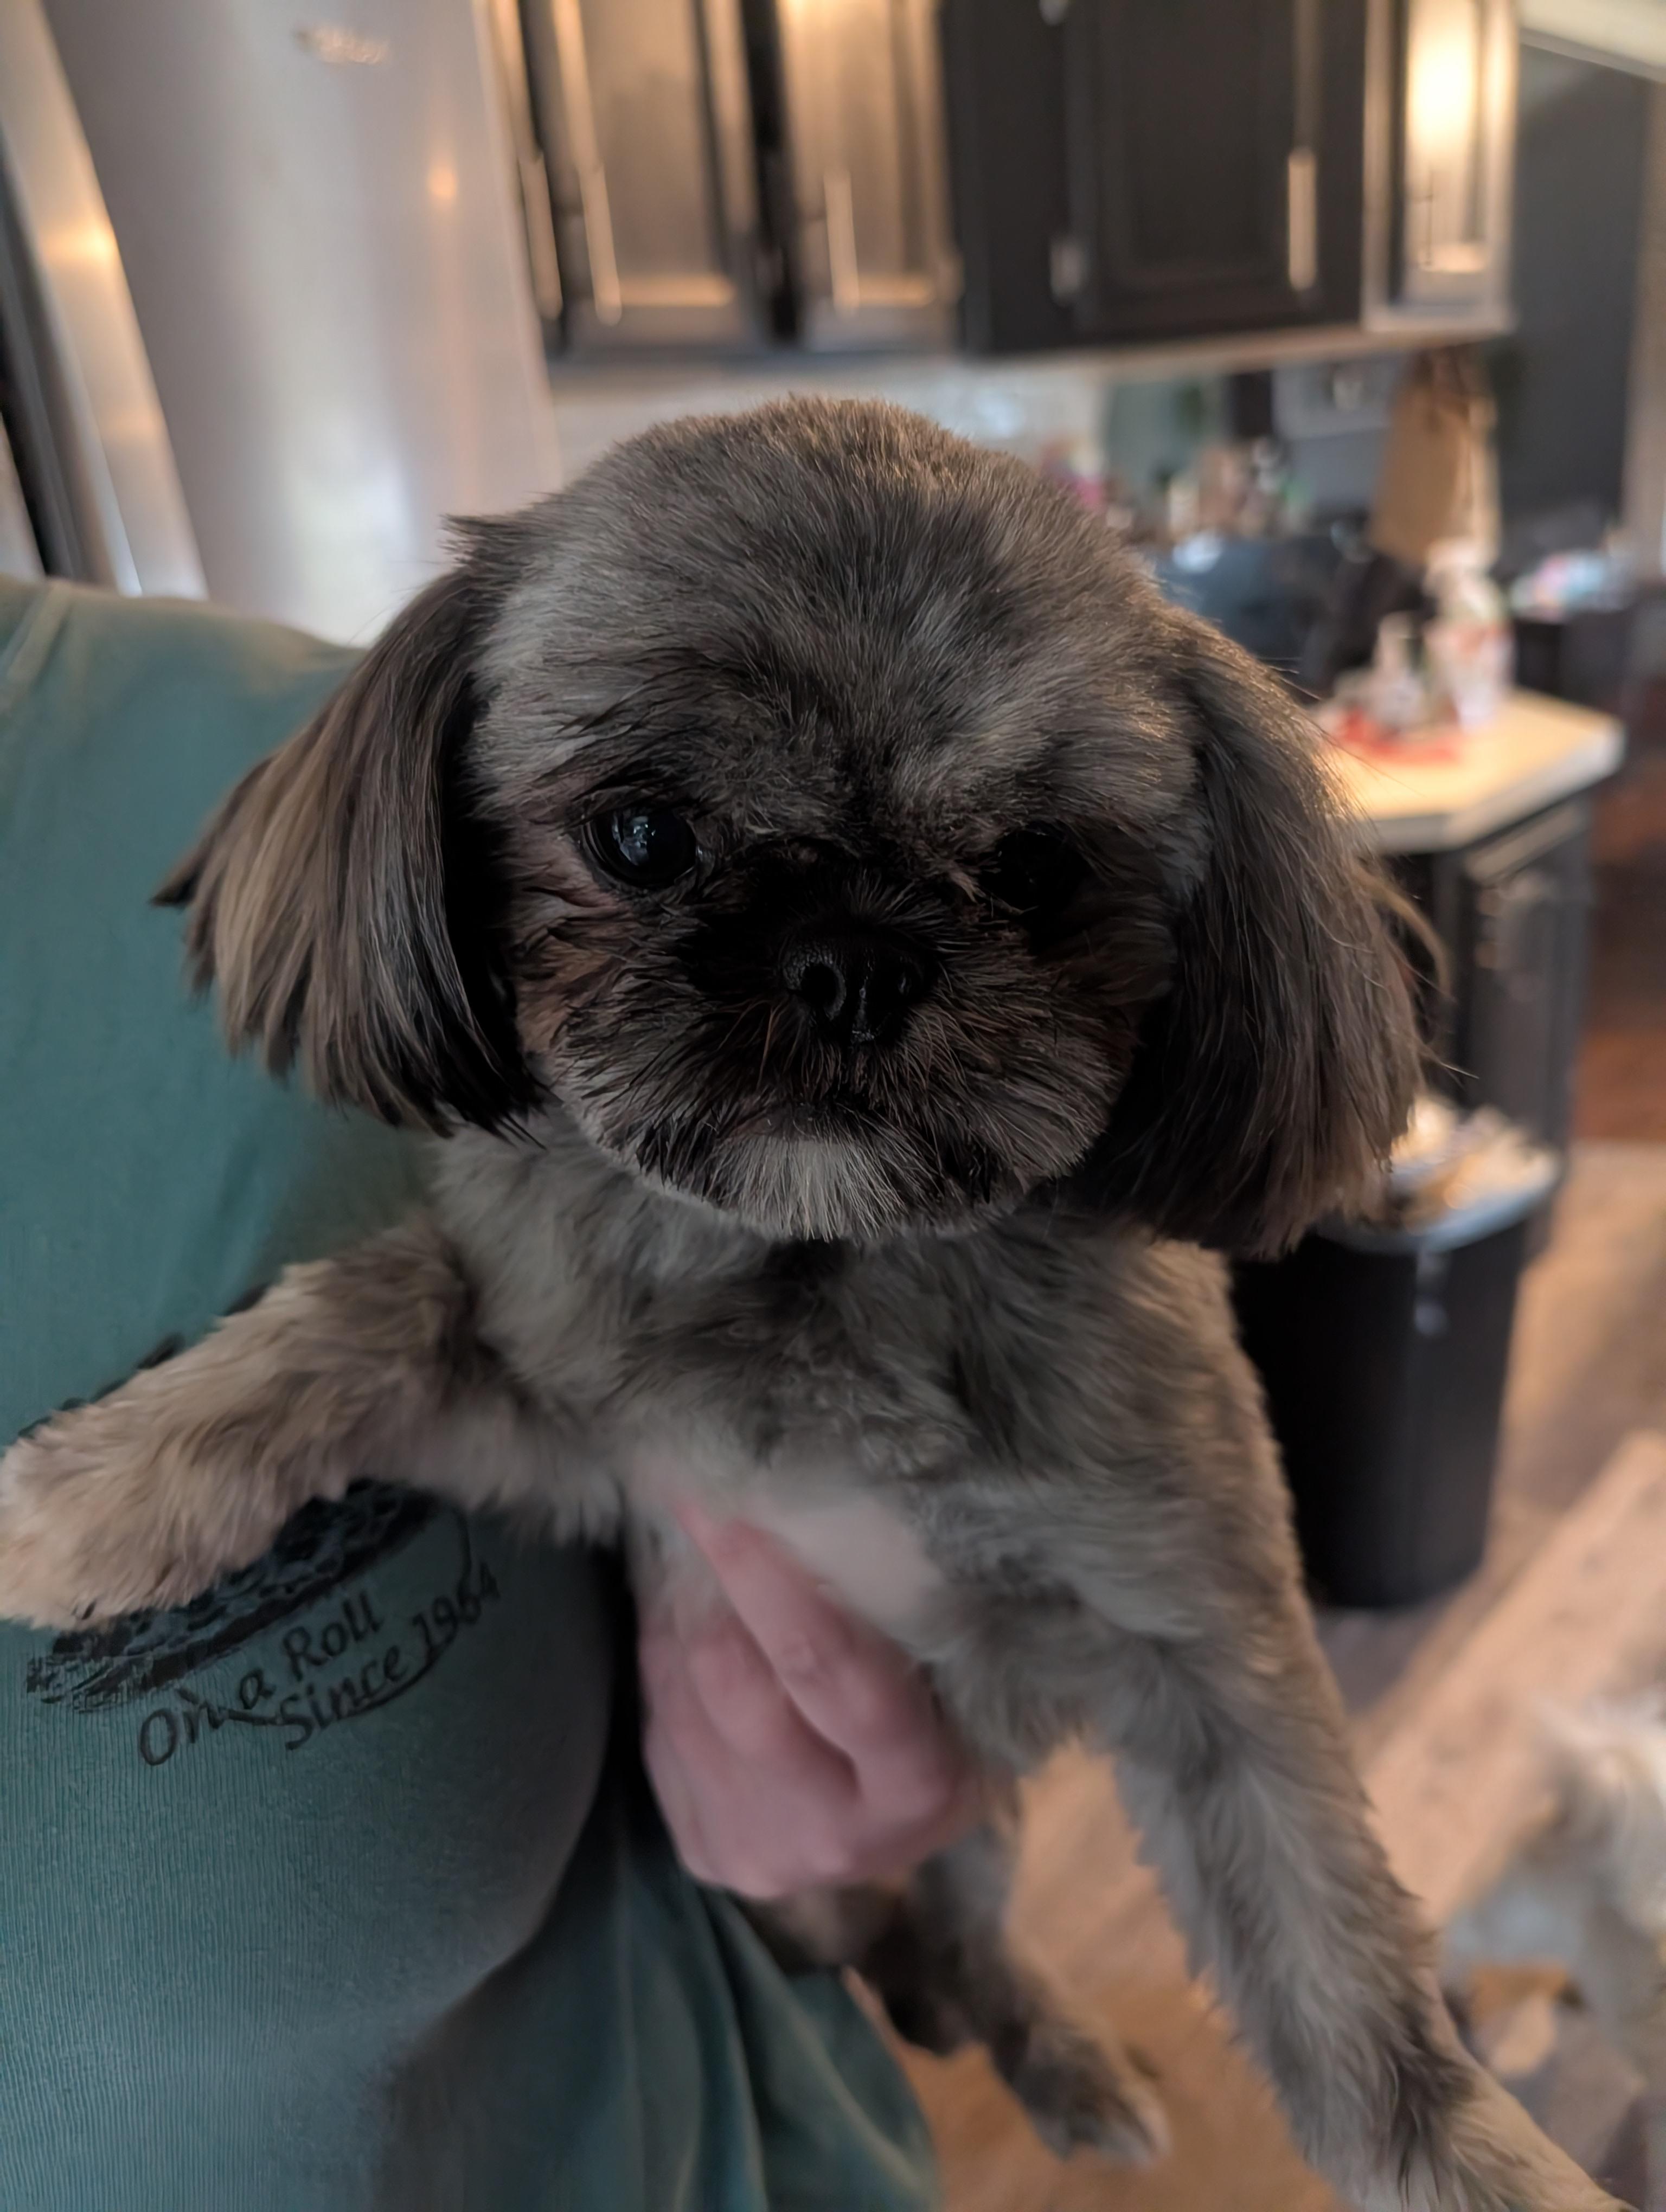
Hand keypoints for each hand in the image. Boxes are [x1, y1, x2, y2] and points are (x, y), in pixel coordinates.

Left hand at [639, 1500, 983, 1898]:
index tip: (721, 1504)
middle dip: (709, 1592)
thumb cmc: (948, 1716)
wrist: (908, 1824)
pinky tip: (691, 1638)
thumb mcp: (954, 1670)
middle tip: (702, 1514)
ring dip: (679, 1624)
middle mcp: (835, 1835)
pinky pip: (659, 1734)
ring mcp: (764, 1856)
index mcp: (917, 1784)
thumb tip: (792, 1506)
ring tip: (702, 1572)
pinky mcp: (709, 1855)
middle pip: (736, 1691)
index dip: (765, 1581)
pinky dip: (665, 1668)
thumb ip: (897, 1610)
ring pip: (682, 1707)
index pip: (827, 1669)